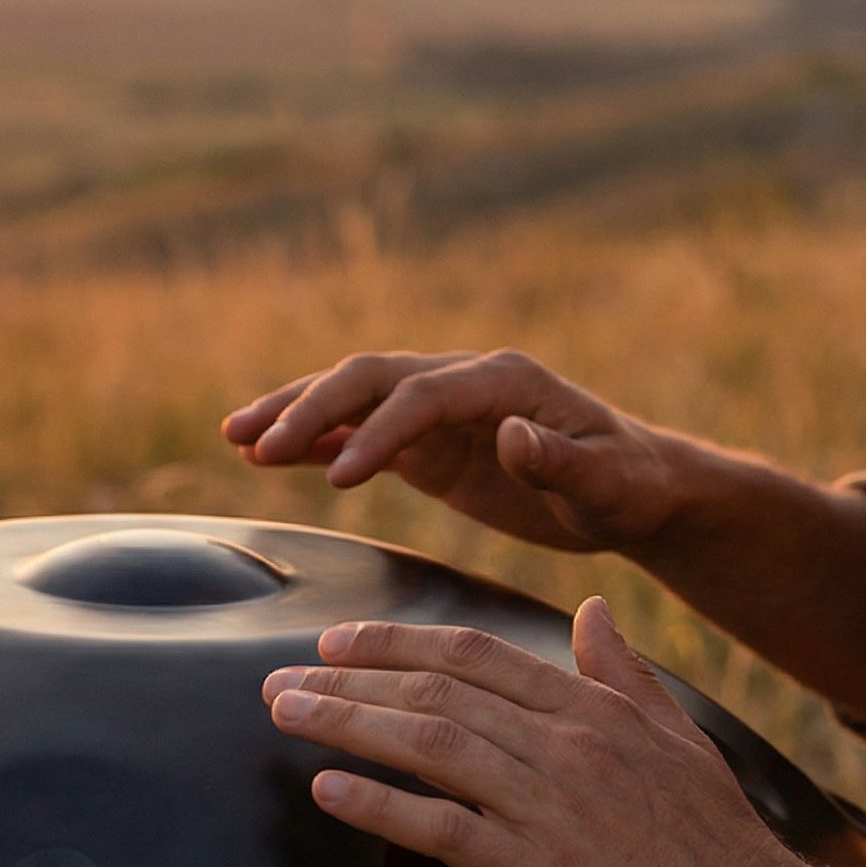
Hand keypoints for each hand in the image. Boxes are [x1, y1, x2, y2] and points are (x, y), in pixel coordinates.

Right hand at [222, 350, 682, 553]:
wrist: (632, 488)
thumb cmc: (627, 487)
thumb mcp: (608, 483)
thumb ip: (560, 460)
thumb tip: (512, 433)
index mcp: (505, 381)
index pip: (424, 395)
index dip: (379, 431)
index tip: (341, 480)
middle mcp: (461, 381)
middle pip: (370, 378)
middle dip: (310, 407)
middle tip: (255, 445)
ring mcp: (437, 408)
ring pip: (352, 396)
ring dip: (293, 412)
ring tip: (233, 436)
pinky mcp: (424, 441)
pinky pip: (356, 431)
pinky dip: (312, 440)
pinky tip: (263, 454)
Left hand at [261, 600, 825, 866]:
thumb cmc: (722, 849)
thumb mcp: (681, 741)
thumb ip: (623, 676)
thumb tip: (593, 612)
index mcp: (593, 710)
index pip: (472, 655)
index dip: (394, 643)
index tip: (336, 642)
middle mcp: (566, 745)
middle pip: (434, 692)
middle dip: (347, 679)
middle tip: (278, 679)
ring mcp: (550, 806)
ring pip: (427, 744)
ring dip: (344, 723)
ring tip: (285, 714)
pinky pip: (440, 828)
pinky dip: (377, 805)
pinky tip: (325, 790)